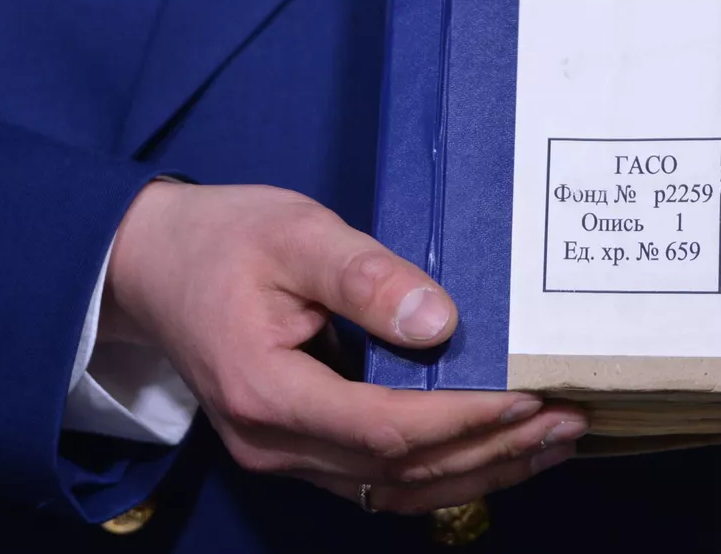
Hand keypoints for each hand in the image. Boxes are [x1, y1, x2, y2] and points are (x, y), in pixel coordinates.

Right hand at [103, 182, 587, 512]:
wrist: (151, 265)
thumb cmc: (222, 240)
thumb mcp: (293, 233)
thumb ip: (365, 277)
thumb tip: (441, 322)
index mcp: (267, 392)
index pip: (386, 428)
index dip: (465, 419)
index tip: (531, 395)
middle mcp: (273, 443)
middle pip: (401, 472)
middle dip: (492, 451)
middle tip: (569, 420)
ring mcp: (282, 456)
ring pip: (396, 488)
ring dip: (479, 471)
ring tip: (553, 441)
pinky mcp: (297, 450)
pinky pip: (379, 479)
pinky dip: (443, 469)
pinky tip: (494, 449)